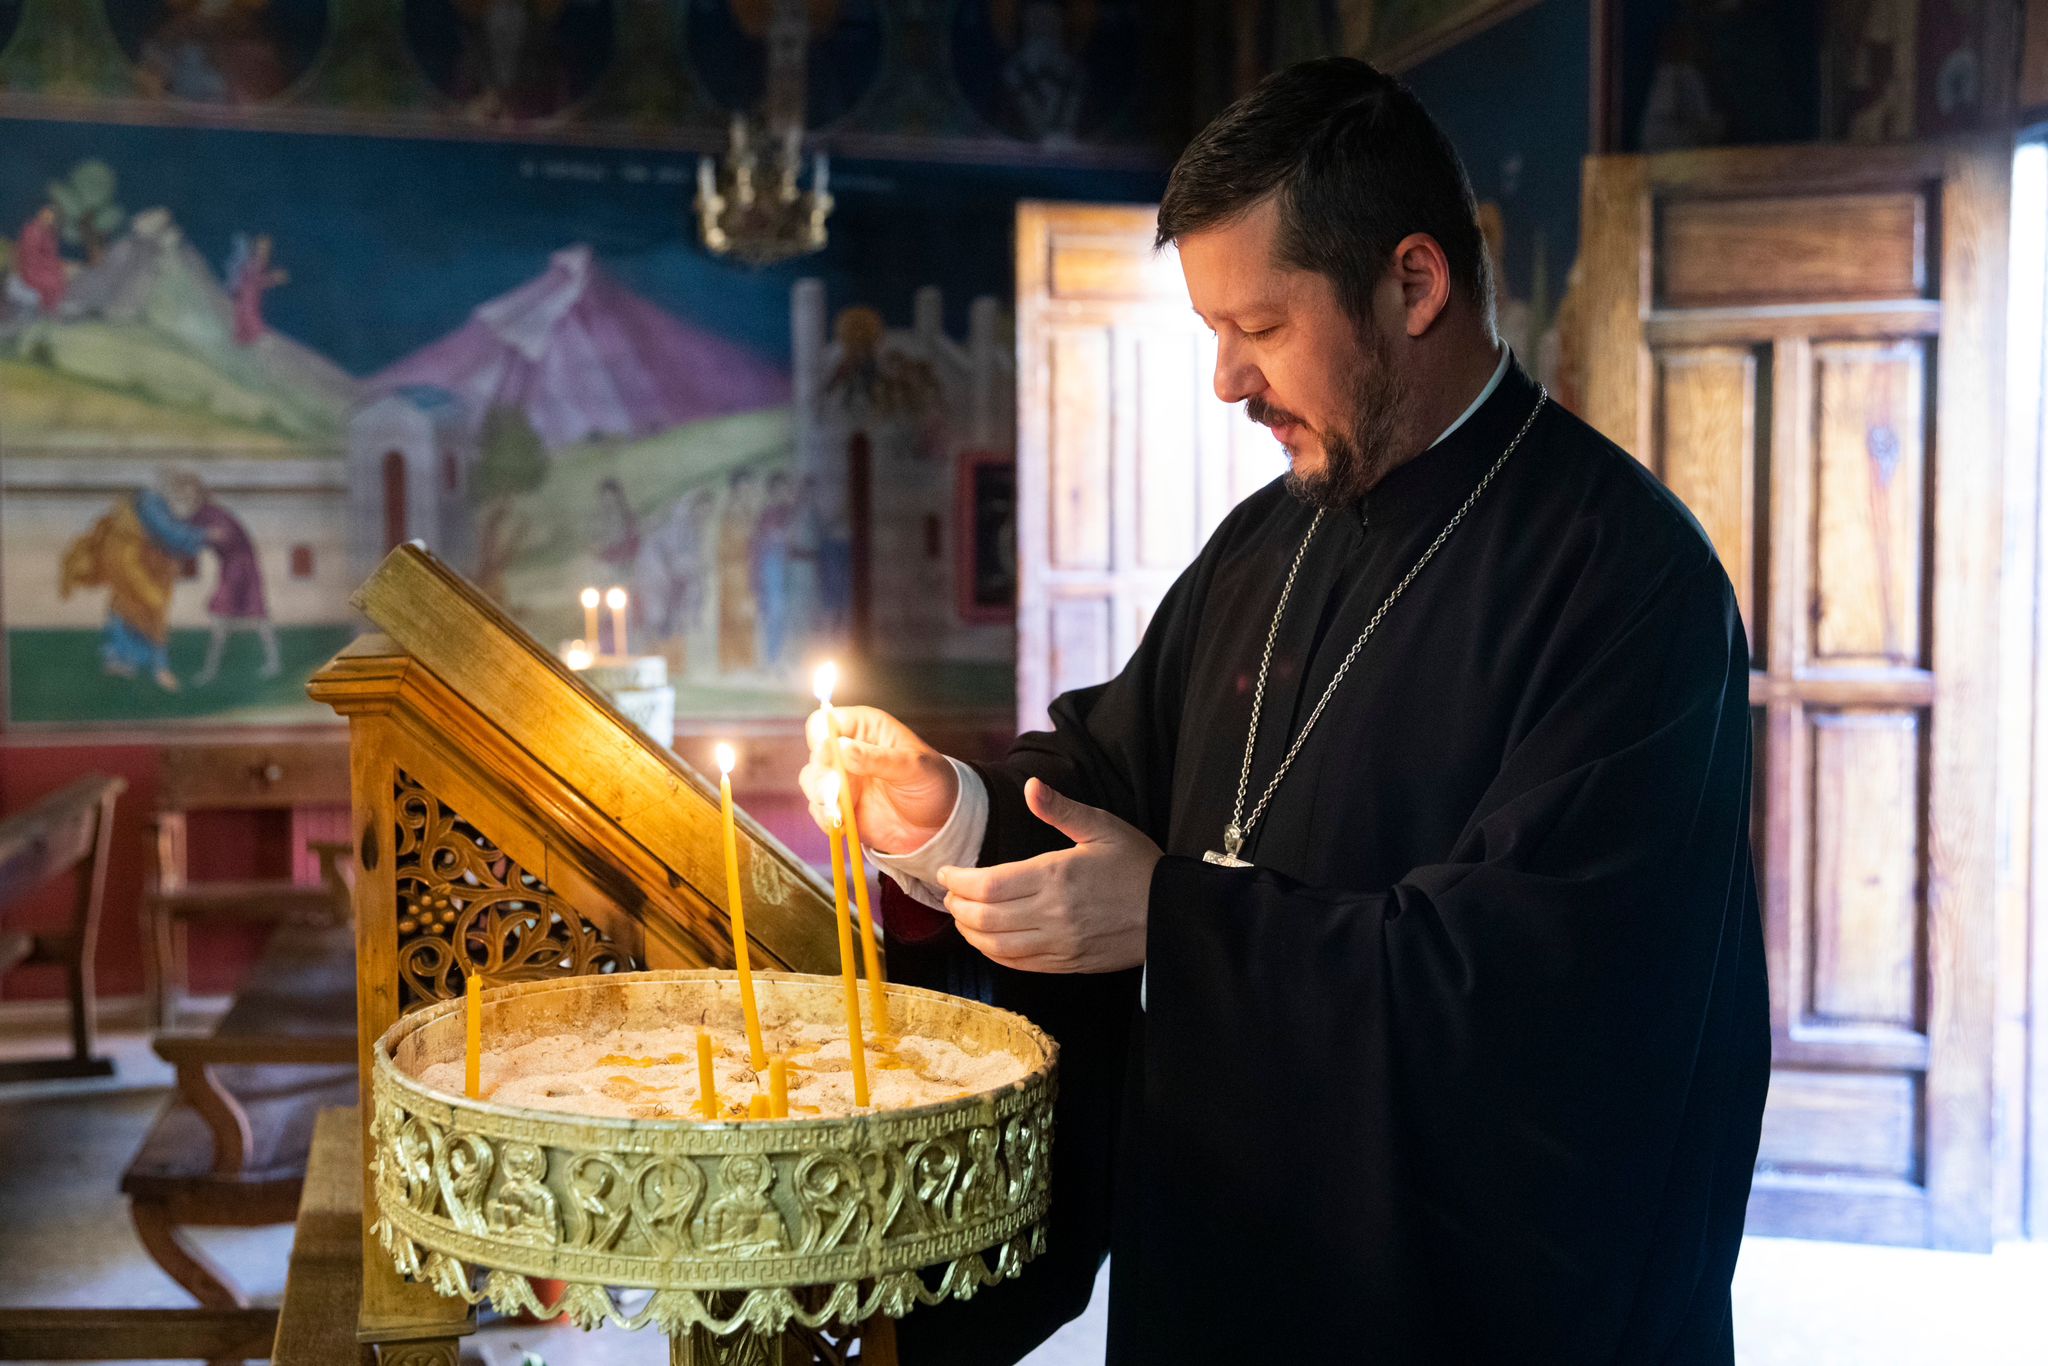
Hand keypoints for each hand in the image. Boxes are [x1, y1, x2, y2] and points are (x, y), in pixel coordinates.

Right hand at [801, 705, 958, 854]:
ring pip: (812, 782)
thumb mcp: (912, 766)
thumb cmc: (932, 782)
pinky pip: (819, 811)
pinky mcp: (840, 806)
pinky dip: (827, 820)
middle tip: (834, 793)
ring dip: (821, 799)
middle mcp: (847, 750)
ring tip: (840, 815)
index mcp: (865, 728)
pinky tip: (845, 826)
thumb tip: (841, 747)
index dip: (821, 736)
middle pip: (815, 755)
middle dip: (821, 775)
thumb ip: (877, 758)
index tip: (828, 755)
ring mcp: (842, 779)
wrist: (938, 822)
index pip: (826, 722)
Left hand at [936, 778, 1159, 973]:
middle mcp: (1052, 913)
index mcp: (1056, 875)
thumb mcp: (1103, 827)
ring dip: (970, 933)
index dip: (957, 881)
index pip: (988, 885)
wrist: (1172, 914)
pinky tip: (987, 941)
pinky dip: (994, 954)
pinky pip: (1018, 964)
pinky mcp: (1067, 963)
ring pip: (996, 946)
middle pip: (984, 917)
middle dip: (957, 906)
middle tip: (948, 895)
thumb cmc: (1137, 865)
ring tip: (961, 917)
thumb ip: (1061, 810)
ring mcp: (1058, 943)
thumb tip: (1030, 786)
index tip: (945, 873)